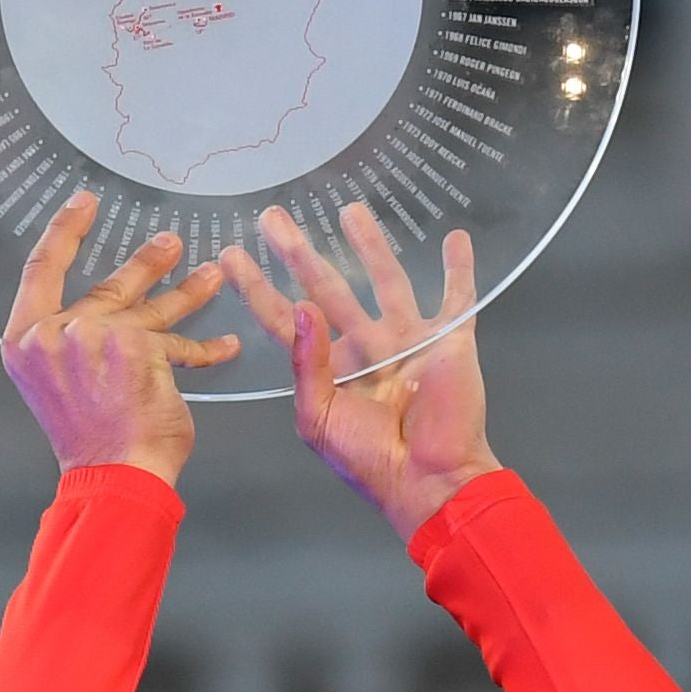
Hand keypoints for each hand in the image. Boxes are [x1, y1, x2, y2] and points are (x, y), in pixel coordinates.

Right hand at [3, 190, 238, 484]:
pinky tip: (226, 344)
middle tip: (171, 243)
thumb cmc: (89, 444)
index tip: (83, 203)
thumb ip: (72, 344)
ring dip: (187, 291)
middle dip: (147, 263)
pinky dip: (206, 348)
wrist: (112, 478)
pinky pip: (179, 345)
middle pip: (107, 286)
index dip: (64, 231)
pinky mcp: (139, 348)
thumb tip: (104, 313)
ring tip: (212, 274)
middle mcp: (56, 334)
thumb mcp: (57, 384)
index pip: (41, 269)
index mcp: (24, 339)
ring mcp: (96, 338)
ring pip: (151, 309)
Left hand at [223, 203, 498, 538]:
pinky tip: (457, 238)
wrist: (431, 481)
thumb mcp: (320, 418)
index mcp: (329, 368)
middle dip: (298, 253)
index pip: (283, 319)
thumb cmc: (370, 461)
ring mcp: (407, 341)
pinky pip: (457, 297)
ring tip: (350, 210)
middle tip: (272, 218)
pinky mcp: (449, 341)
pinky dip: (459, 269)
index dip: (257, 289)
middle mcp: (364, 347)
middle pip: (326, 288)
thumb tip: (301, 307)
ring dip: (370, 245)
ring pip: (386, 280)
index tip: (230, 257)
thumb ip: (307, 364)